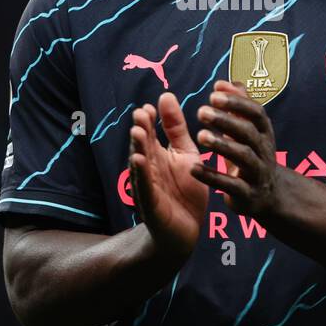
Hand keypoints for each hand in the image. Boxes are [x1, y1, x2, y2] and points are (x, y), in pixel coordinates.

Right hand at [129, 92, 206, 261]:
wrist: (187, 230)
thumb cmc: (185, 190)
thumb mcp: (185, 154)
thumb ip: (176, 128)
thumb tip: (165, 95)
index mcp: (158, 155)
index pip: (151, 133)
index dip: (149, 120)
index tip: (150, 105)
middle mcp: (149, 169)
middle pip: (143, 147)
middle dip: (141, 130)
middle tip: (141, 113)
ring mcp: (148, 187)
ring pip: (140, 166)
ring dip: (138, 149)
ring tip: (138, 132)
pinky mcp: (151, 205)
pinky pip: (145, 188)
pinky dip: (141, 175)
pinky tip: (138, 162)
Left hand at [191, 80, 282, 219]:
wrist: (269, 197)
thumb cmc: (252, 156)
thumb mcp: (250, 132)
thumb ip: (239, 108)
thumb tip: (228, 82)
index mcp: (264, 133)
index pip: (256, 113)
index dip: (237, 101)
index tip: (214, 92)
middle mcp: (264, 151)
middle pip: (248, 132)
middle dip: (226, 120)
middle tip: (201, 112)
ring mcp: (258, 174)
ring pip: (243, 157)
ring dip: (222, 145)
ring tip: (200, 135)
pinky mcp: (248, 195)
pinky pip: (231, 186)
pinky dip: (212, 177)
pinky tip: (193, 168)